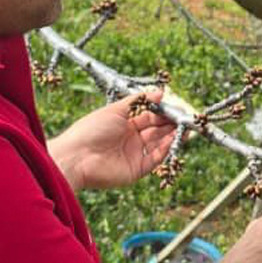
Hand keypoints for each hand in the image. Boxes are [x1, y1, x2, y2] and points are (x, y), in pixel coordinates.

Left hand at [47, 90, 177, 190]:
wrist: (76, 157)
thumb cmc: (91, 130)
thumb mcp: (116, 109)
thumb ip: (140, 101)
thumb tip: (161, 92)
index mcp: (124, 124)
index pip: (149, 117)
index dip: (163, 112)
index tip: (177, 107)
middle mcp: (130, 139)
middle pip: (156, 130)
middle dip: (171, 124)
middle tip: (185, 117)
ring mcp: (134, 155)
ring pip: (158, 145)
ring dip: (172, 136)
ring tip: (185, 128)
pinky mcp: (136, 170)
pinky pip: (155, 159)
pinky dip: (165, 150)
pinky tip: (172, 140)